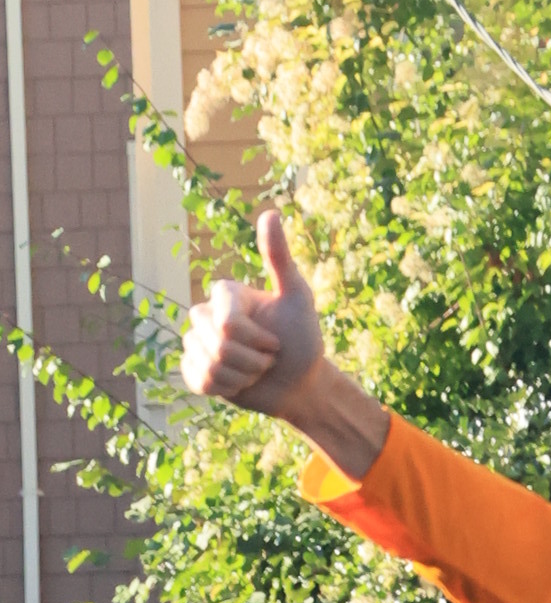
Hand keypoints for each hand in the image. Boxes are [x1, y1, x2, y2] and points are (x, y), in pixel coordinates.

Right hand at [181, 207, 326, 418]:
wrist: (301, 383)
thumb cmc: (302, 339)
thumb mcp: (297, 297)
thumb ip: (280, 258)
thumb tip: (270, 212)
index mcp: (225, 294)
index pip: (226, 322)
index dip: (255, 338)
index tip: (276, 340)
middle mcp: (206, 314)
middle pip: (216, 345)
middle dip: (252, 361)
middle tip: (268, 359)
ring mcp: (197, 342)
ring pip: (209, 365)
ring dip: (243, 377)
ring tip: (256, 371)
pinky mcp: (195, 370)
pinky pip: (199, 381)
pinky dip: (227, 389)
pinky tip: (240, 384)